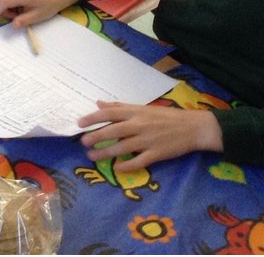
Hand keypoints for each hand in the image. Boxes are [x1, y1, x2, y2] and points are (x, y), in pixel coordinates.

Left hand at [77, 102, 222, 171]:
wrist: (193, 128)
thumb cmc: (166, 116)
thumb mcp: (142, 108)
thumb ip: (120, 107)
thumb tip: (98, 104)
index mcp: (135, 112)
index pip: (109, 113)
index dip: (92, 118)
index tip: (79, 123)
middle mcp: (139, 125)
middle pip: (113, 131)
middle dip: (96, 137)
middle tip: (83, 142)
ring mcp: (148, 140)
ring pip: (122, 147)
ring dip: (105, 153)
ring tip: (92, 156)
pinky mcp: (157, 154)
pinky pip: (138, 162)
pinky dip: (126, 166)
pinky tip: (116, 168)